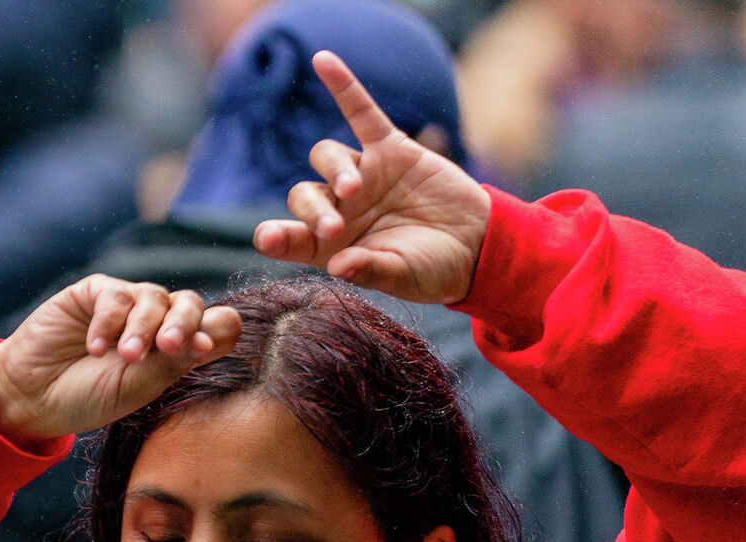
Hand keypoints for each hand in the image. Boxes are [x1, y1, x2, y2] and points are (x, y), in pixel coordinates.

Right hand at [0, 275, 242, 444]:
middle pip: (190, 304)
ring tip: (123, 356)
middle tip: (168, 347)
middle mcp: (156, 323)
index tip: (200, 350)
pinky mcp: (95, 294)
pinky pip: (115, 295)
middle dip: (182, 323)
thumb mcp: (140, 388)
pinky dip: (109, 322)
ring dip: (141, 328)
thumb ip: (178, 360)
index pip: (213, 326)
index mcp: (175, 350)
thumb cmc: (88, 399)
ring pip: (154, 297)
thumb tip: (223, 330)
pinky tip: (95, 348)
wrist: (33, 397)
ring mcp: (126, 305)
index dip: (214, 331)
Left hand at [253, 51, 491, 304]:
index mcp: (330, 247)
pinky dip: (344, 86)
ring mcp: (362, 174)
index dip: (276, 236)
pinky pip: (362, 112)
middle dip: (314, 210)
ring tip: (356, 190)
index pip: (290, 237)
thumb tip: (339, 266)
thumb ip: (370, 271)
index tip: (269, 237)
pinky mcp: (390, 149)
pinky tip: (323, 60)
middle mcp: (338, 208)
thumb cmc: (431, 270)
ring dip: (336, 172)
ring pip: (327, 158)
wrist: (476, 245)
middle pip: (304, 195)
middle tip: (336, 228)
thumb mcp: (402, 277)